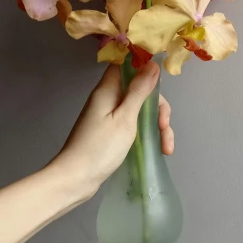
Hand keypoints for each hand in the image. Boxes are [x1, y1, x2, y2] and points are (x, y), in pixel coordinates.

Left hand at [53, 62, 174, 198]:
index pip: (126, 66)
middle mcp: (109, 99)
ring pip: (142, 110)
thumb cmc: (100, 147)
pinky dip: (149, 134)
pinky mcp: (114, 132)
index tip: (161, 81)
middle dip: (158, 107)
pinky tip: (160, 149)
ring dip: (157, 125)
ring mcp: (111, 117)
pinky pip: (136, 125)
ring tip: (166, 147)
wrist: (76, 179)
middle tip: (164, 126)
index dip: (144, 67)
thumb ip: (139, 91)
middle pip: (140, 90)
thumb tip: (152, 63)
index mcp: (108, 90)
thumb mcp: (125, 118)